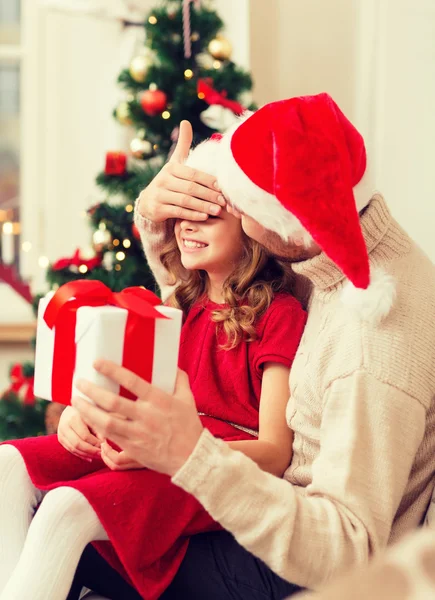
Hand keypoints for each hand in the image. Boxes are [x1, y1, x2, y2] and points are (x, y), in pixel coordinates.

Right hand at [57, 405, 101, 461]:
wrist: (74, 406)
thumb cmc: (89, 409)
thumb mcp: (95, 415)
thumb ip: (99, 428)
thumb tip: (104, 444)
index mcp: (74, 417)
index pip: (85, 435)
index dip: (96, 443)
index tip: (106, 446)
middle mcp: (64, 425)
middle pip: (77, 444)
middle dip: (91, 451)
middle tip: (102, 454)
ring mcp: (60, 432)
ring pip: (73, 449)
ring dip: (87, 455)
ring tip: (98, 456)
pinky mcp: (60, 438)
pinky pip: (70, 450)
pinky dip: (81, 455)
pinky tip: (90, 458)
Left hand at [72, 361, 203, 476]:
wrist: (190, 457)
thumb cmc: (188, 425)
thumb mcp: (187, 398)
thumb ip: (179, 379)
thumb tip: (171, 365)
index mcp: (159, 400)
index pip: (132, 382)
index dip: (112, 371)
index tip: (97, 363)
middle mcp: (146, 416)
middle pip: (112, 402)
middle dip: (92, 391)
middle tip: (79, 383)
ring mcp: (137, 434)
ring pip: (105, 422)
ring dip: (88, 411)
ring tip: (77, 401)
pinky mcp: (132, 448)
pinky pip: (109, 436)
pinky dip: (97, 427)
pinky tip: (89, 419)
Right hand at [136, 120, 225, 222]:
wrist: (149, 202)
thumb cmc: (169, 181)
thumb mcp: (175, 163)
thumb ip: (183, 145)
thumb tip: (186, 121)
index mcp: (171, 168)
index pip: (193, 174)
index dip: (209, 180)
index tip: (223, 187)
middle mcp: (163, 180)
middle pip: (191, 188)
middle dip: (209, 195)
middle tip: (223, 201)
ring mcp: (159, 195)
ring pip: (185, 201)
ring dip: (203, 206)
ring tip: (217, 210)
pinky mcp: (158, 209)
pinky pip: (178, 212)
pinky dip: (192, 215)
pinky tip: (204, 217)